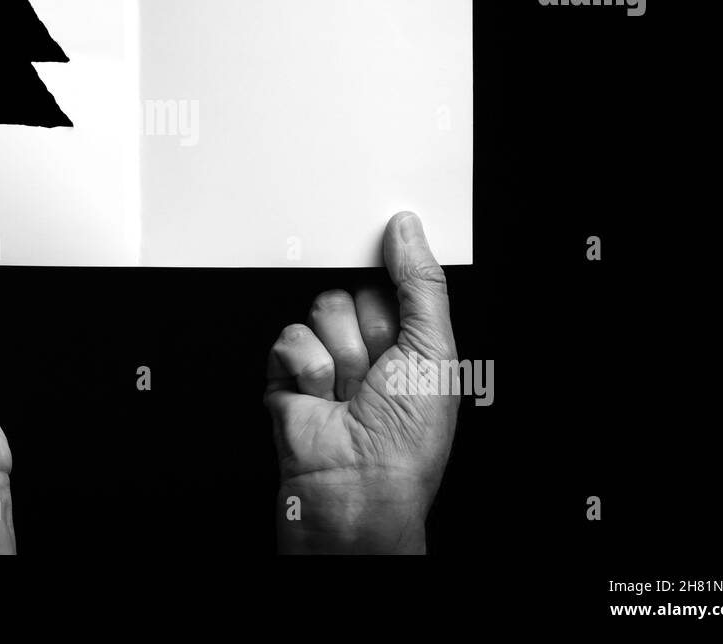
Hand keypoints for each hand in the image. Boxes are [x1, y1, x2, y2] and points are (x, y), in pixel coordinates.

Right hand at [265, 212, 457, 553]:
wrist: (356, 492)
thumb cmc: (406, 441)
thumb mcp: (435, 351)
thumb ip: (421, 283)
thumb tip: (407, 229)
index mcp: (411, 342)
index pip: (392, 280)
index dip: (392, 284)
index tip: (394, 300)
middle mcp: (368, 350)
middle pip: (353, 291)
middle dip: (368, 330)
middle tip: (377, 370)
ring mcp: (325, 362)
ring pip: (321, 310)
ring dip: (339, 355)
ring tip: (349, 393)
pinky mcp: (286, 375)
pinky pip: (289, 337)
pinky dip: (307, 368)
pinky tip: (320, 398)